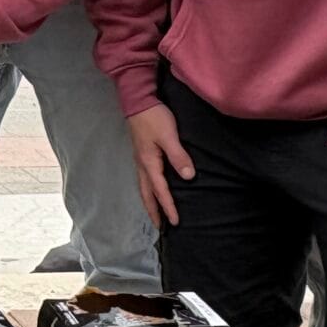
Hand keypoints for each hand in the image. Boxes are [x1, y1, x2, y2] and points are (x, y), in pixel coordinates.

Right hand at [125, 106, 188, 226]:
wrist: (138, 100)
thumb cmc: (154, 117)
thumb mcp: (169, 136)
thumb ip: (178, 156)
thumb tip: (189, 177)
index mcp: (149, 162)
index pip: (160, 190)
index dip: (168, 206)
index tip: (176, 222)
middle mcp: (142, 164)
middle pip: (147, 193)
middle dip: (153, 210)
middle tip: (159, 226)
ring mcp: (140, 159)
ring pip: (144, 187)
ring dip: (149, 201)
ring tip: (155, 212)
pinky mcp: (142, 153)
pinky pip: (144, 178)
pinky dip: (148, 189)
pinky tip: (153, 189)